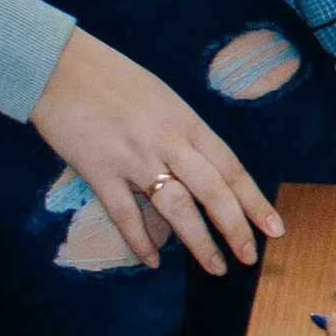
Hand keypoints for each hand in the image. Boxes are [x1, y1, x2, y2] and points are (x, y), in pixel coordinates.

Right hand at [30, 29, 281, 274]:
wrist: (60, 66)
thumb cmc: (114, 79)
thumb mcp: (164, 98)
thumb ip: (185, 133)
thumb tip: (207, 168)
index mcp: (187, 122)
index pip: (232, 169)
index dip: (255, 202)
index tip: (275, 228)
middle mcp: (167, 141)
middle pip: (213, 192)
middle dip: (236, 228)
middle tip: (250, 258)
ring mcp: (134, 158)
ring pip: (176, 208)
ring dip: (199, 243)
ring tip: (216, 268)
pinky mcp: (99, 171)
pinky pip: (125, 215)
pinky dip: (140, 241)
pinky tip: (152, 262)